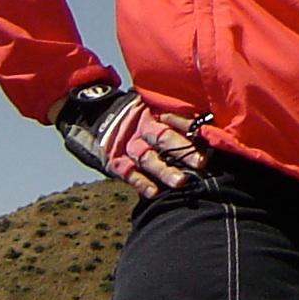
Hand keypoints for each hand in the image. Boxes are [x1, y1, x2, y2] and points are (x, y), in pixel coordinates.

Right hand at [54, 85, 208, 197]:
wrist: (91, 114)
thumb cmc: (131, 115)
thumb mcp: (147, 106)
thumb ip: (171, 114)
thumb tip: (205, 120)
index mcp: (151, 112)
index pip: (173, 118)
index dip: (188, 126)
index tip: (207, 134)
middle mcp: (140, 128)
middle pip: (162, 137)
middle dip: (182, 150)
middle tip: (201, 162)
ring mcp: (126, 145)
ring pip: (147, 158)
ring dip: (163, 171)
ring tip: (180, 182)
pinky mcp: (114, 161)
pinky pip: (128, 173)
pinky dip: (141, 183)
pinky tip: (154, 193)